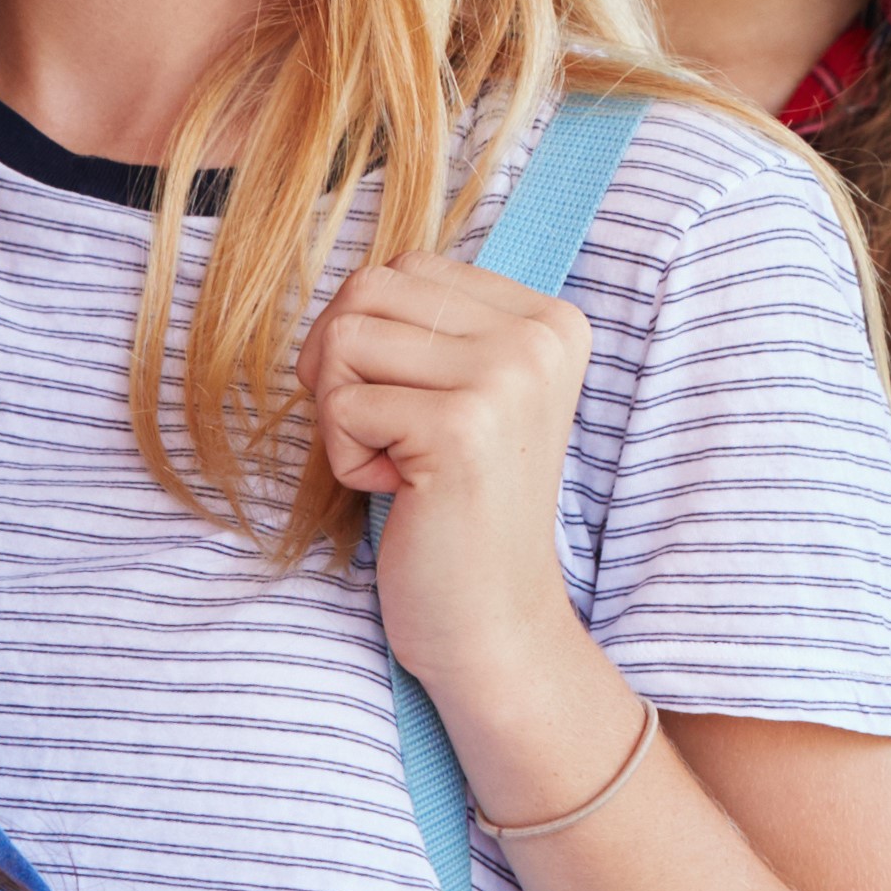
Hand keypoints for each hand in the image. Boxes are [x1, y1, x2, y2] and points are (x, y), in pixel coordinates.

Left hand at [296, 251, 592, 705]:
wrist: (493, 623)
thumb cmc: (458, 508)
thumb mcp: (464, 391)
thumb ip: (429, 323)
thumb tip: (350, 281)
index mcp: (550, 319)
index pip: (406, 267)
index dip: (371, 337)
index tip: (413, 408)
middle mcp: (540, 336)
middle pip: (368, 289)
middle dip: (344, 366)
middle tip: (385, 433)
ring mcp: (506, 377)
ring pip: (344, 338)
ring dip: (342, 412)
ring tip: (397, 461)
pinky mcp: (461, 427)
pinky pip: (340, 403)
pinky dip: (347, 457)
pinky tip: (401, 493)